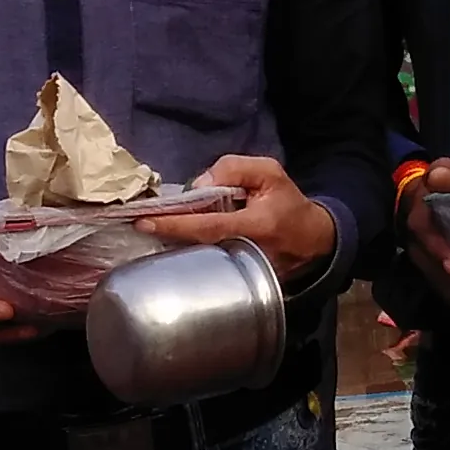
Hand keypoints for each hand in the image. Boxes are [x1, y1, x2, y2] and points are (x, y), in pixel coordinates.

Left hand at [133, 154, 335, 283]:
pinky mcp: (236, 281)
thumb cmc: (287, 203)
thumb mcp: (268, 172)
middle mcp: (244, 254)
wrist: (311, 241)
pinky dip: (187, 251)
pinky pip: (205, 265)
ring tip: (151, 228)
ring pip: (197, 257)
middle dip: (165, 233)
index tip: (144, 222)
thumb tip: (198, 185)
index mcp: (255, 226)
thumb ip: (233, 168)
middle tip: (138, 222)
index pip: (208, 226)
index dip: (175, 224)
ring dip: (172, 243)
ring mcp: (239, 273)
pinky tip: (173, 240)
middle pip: (195, 245)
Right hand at [396, 158, 449, 323]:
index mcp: (420, 223)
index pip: (424, 236)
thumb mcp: (441, 173)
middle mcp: (421, 251)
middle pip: (440, 279)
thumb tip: (440, 176)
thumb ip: (443, 174)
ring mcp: (431, 269)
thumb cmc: (439, 186)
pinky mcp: (442, 279)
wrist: (422, 201)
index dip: (438, 251)